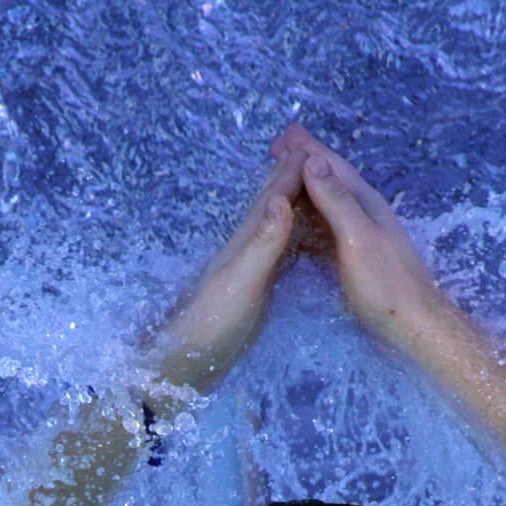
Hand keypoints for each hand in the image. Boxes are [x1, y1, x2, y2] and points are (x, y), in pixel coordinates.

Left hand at [150, 144, 308, 393]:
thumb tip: (280, 198)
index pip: (274, 198)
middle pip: (271, 205)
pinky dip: (291, 237)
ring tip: (306, 187)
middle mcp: (249, 247)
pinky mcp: (256, 288)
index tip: (311, 147)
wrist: (194, 358)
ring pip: (275, 226)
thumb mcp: (244, 278)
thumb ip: (263, 241)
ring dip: (290, 204)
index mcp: (248, 239)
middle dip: (287, 178)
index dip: (291, 173)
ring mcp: (252, 267)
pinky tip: (297, 240)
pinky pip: (279, 251)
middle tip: (306, 152)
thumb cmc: (217, 319)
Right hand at [272, 124, 445, 346]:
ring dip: (308, 186)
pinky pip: (329, 224)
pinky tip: (302, 221)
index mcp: (364, 203)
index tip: (283, 135)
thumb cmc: (384, 284)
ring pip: (330, 200)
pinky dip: (312, 214)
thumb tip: (313, 161)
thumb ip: (336, 200)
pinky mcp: (358, 255)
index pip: (332, 167)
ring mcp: (363, 234)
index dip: (308, 150)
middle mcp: (365, 212)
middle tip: (279, 147)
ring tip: (285, 176)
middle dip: (306, 161)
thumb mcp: (357, 237)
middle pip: (331, 178)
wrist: (413, 324)